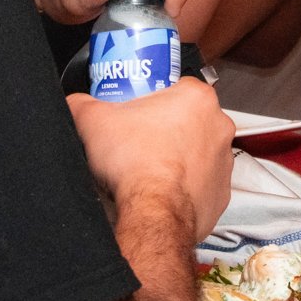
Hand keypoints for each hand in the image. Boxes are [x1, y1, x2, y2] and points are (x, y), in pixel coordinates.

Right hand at [67, 79, 234, 242]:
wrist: (152, 212)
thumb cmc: (135, 163)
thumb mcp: (92, 120)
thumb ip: (80, 103)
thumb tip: (75, 103)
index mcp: (197, 97)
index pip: (174, 88)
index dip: (150, 100)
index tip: (134, 114)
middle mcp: (219, 126)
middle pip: (187, 121)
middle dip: (164, 130)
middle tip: (136, 143)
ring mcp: (224, 162)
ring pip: (196, 154)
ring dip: (176, 160)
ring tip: (146, 170)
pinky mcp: (221, 194)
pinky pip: (200, 186)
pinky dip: (183, 189)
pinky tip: (160, 193)